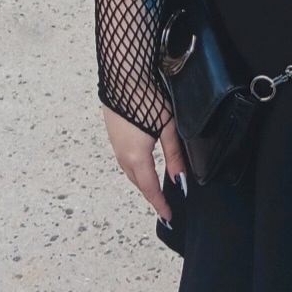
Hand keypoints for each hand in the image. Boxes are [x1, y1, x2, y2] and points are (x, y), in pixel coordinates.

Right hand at [102, 105, 187, 222]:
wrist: (124, 74)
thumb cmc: (148, 99)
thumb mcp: (169, 128)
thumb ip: (174, 156)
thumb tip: (179, 180)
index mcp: (136, 157)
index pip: (150, 188)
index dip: (160, 204)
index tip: (168, 217)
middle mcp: (122, 154)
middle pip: (138, 182)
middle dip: (151, 194)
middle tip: (164, 204)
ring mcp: (115, 144)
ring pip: (129, 171)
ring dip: (142, 181)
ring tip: (156, 187)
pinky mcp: (113, 133)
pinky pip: (124, 159)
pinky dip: (135, 168)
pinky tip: (144, 165)